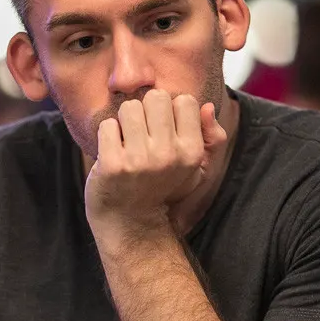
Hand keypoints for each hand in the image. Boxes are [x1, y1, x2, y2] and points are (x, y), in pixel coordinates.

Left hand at [84, 90, 226, 231]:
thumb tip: (208, 107)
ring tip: (127, 143)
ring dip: (124, 122)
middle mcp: (168, 155)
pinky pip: (107, 125)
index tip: (163, 131)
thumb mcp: (196, 169)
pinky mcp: (112, 164)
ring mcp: (139, 160)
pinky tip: (113, 153)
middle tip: (142, 135)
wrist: (130, 223)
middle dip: (146, 111)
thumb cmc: (163, 187)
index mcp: (192, 152)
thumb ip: (212, 138)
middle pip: (156, 97)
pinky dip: (107, 136)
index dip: (171, 111)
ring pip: (129, 107)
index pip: (184, 101)